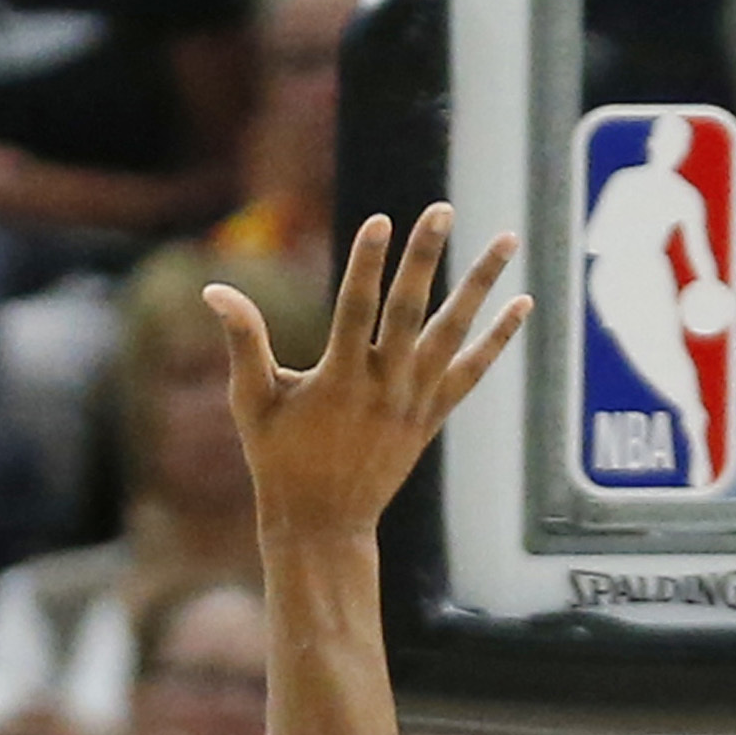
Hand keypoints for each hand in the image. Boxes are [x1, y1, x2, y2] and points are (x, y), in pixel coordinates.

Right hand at [212, 200, 526, 551]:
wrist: (324, 525)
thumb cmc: (279, 460)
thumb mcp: (253, 403)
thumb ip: (243, 343)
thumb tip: (213, 291)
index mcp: (339, 381)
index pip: (356, 310)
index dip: (367, 264)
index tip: (381, 221)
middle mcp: (383, 388)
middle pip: (410, 313)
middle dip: (425, 259)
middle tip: (442, 209)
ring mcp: (414, 403)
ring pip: (454, 334)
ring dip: (481, 285)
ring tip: (507, 239)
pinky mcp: (432, 417)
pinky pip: (473, 372)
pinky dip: (499, 339)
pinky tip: (522, 302)